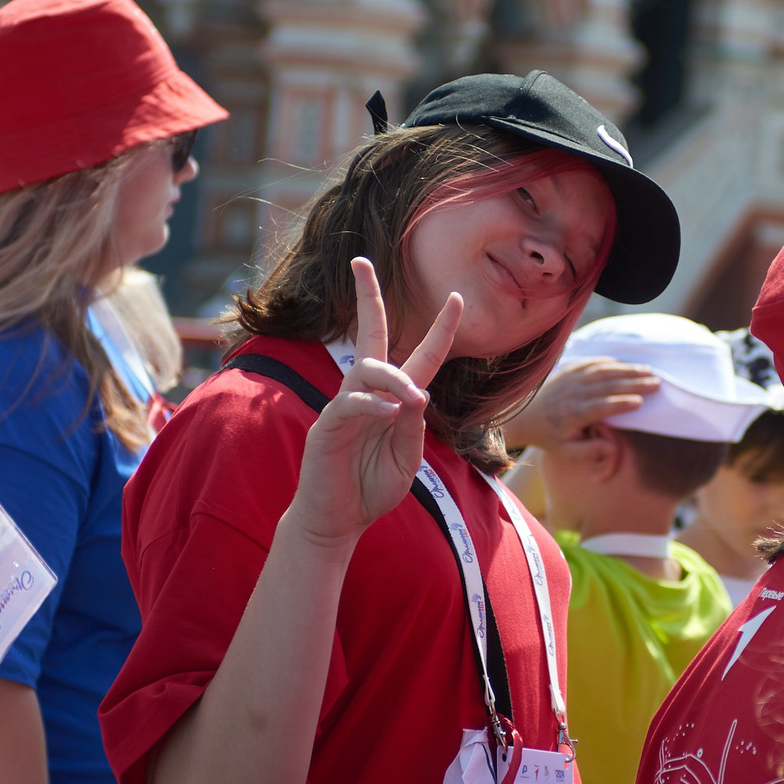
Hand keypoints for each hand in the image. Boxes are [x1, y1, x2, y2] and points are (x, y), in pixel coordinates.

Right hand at [283, 258, 461, 549]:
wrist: (336, 522)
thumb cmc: (370, 490)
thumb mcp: (406, 461)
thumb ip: (413, 428)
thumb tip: (417, 393)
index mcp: (393, 401)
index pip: (421, 356)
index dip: (441, 329)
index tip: (457, 297)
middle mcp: (367, 394)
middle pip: (369, 334)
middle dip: (366, 297)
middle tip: (361, 261)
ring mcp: (344, 407)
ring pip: (367, 369)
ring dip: (394, 379)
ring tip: (412, 399)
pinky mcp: (326, 427)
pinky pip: (349, 405)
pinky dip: (372, 407)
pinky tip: (389, 413)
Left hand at [505, 358, 659, 462]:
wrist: (522, 415)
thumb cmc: (548, 436)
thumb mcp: (565, 452)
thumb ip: (589, 452)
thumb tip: (612, 448)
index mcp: (572, 414)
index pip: (600, 406)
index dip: (620, 404)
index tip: (640, 403)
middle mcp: (572, 393)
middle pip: (606, 385)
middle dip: (633, 383)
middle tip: (656, 383)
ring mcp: (570, 378)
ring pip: (602, 370)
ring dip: (627, 370)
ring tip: (648, 371)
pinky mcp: (569, 369)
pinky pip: (592, 362)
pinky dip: (611, 362)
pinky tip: (626, 364)